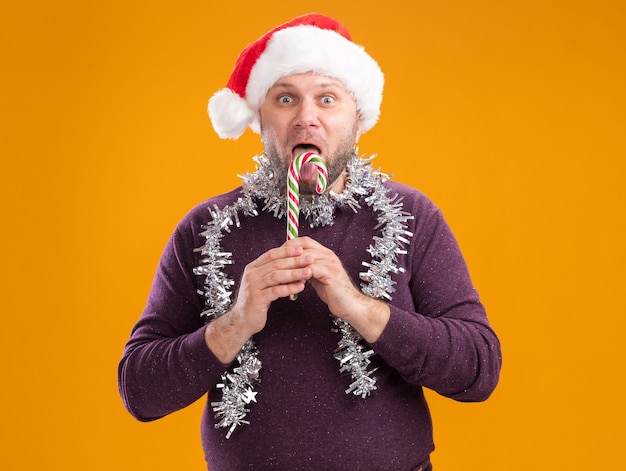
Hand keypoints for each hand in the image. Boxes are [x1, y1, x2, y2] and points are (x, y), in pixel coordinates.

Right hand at [204, 243, 312, 363]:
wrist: (242, 320)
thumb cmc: (257, 300)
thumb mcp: (264, 283)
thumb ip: (275, 272)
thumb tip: (296, 263)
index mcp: (253, 267)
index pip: (271, 254)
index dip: (287, 251)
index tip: (301, 249)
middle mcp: (251, 274)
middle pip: (276, 264)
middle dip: (294, 260)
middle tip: (310, 259)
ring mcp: (252, 286)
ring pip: (276, 276)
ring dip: (294, 273)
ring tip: (308, 272)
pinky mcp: (257, 299)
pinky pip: (275, 291)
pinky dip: (289, 288)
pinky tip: (300, 287)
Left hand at [284, 237, 389, 342]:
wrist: (350, 305)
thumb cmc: (333, 292)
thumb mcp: (317, 276)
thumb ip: (307, 268)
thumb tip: (291, 265)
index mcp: (325, 253)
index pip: (304, 241)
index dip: (289, 245)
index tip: (276, 253)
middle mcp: (328, 255)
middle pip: (303, 247)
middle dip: (286, 254)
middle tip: (273, 262)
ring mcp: (331, 263)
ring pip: (305, 258)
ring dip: (290, 264)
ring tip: (278, 272)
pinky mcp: (331, 274)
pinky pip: (311, 270)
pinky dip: (299, 274)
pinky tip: (291, 280)